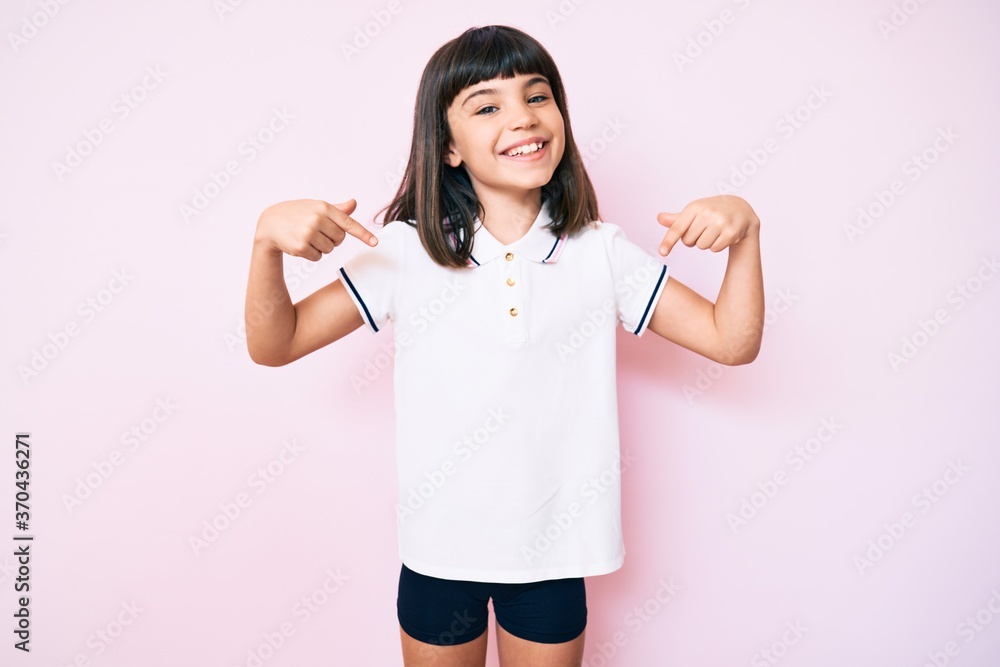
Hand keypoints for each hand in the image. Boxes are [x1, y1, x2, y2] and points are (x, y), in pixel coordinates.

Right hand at [254, 198, 377, 260]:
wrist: (270, 223)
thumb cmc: (296, 213)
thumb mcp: (316, 207)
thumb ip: (337, 209)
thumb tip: (354, 204)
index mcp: (324, 207)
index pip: (349, 223)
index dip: (364, 234)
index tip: (375, 243)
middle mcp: (317, 219)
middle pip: (340, 239)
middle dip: (332, 239)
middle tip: (317, 232)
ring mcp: (309, 233)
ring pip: (330, 250)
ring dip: (321, 247)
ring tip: (307, 237)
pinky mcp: (301, 247)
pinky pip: (318, 257)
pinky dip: (312, 254)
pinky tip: (301, 244)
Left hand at [655, 195, 759, 255]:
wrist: (741, 210)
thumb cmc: (712, 211)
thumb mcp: (695, 211)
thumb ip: (677, 219)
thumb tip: (659, 218)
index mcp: (695, 207)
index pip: (677, 227)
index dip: (669, 241)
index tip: (662, 252)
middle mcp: (707, 213)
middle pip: (688, 241)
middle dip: (693, 239)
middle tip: (703, 230)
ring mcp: (720, 223)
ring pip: (701, 246)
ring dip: (705, 243)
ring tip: (714, 232)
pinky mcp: (731, 233)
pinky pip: (714, 249)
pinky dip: (716, 245)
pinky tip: (722, 235)